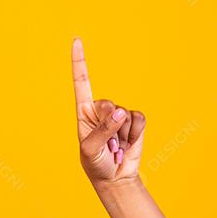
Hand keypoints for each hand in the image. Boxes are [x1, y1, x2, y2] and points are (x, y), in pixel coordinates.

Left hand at [71, 37, 146, 188]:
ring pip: (125, 114)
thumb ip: (103, 130)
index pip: (81, 81)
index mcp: (84, 111)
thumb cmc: (95, 163)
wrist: (115, 178)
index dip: (79, 60)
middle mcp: (101, 109)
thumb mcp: (90, 149)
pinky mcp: (135, 122)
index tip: (77, 39)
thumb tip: (120, 111)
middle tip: (107, 143)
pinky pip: (139, 119)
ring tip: (116, 146)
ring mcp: (119, 115)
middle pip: (108, 103)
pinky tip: (128, 143)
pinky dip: (135, 133)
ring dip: (122, 134)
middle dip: (109, 125)